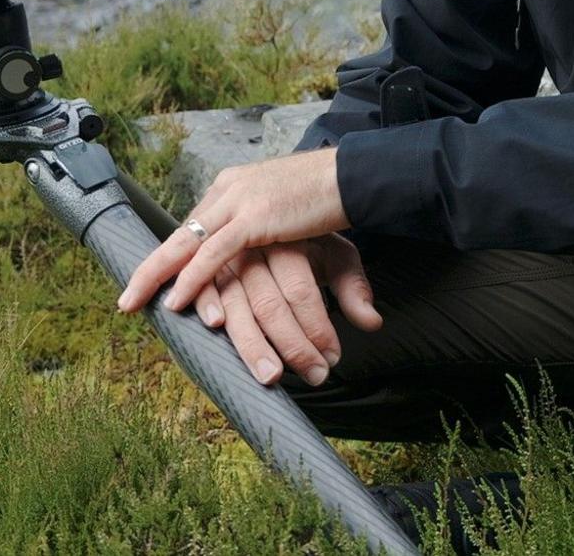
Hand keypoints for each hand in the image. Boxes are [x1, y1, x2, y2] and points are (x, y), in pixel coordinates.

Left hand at [115, 148, 349, 316]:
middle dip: (149, 268)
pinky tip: (177, 299)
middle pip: (179, 234)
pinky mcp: (255, 217)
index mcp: (233, 186)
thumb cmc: (326, 195)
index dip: (170, 255)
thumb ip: (262, 229)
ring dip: (157, 276)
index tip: (151, 278)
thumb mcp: (283, 210)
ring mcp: (239, 201)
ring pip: (186, 243)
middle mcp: (228, 189)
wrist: (354, 175)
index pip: (193, 224)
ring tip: (135, 303)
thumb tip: (256, 252)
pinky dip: (192, 278)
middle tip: (126, 298)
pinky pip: (214, 254)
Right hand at [194, 236, 383, 385]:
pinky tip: (215, 324)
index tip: (332, 358)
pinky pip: (202, 286)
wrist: (271, 197)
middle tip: (313, 376)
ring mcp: (225, 255)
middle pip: (269, 303)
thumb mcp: (334, 251)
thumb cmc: (304, 236)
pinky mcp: (203, 261)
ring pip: (236, 303)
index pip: (300, 290)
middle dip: (291, 345)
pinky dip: (205, 303)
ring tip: (270, 375)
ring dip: (251, 343)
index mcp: (286, 241)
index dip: (316, 327)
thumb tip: (371, 322)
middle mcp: (253, 246)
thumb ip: (352, 286)